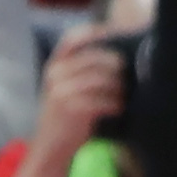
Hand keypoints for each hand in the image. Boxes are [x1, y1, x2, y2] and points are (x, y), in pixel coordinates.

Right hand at [37, 20, 125, 151]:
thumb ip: (81, 70)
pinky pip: (102, 100)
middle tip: (126, 74)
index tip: (113, 31)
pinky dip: (114, 104)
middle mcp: (56, 74)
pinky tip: (118, 108)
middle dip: (115, 66)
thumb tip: (116, 55)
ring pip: (101, 80)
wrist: (51, 146)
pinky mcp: (72, 109)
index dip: (92, 32)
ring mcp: (62, 91)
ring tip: (122, 95)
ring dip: (117, 88)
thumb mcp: (65, 87)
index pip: (72, 39)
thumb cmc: (65, 114)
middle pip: (95, 59)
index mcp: (54, 65)